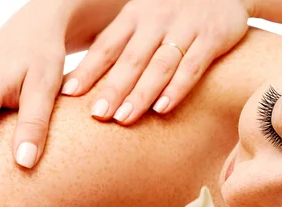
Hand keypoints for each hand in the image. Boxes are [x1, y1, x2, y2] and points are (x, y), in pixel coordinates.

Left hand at [61, 0, 250, 124]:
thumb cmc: (174, 12)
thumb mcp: (144, 18)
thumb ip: (120, 43)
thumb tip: (83, 79)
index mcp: (134, 16)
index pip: (106, 46)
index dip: (88, 70)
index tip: (69, 93)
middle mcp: (156, 20)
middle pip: (130, 59)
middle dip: (112, 88)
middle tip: (97, 115)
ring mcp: (185, 27)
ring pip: (159, 65)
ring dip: (141, 93)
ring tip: (124, 118)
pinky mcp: (212, 36)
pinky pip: (192, 66)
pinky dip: (177, 88)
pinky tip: (162, 108)